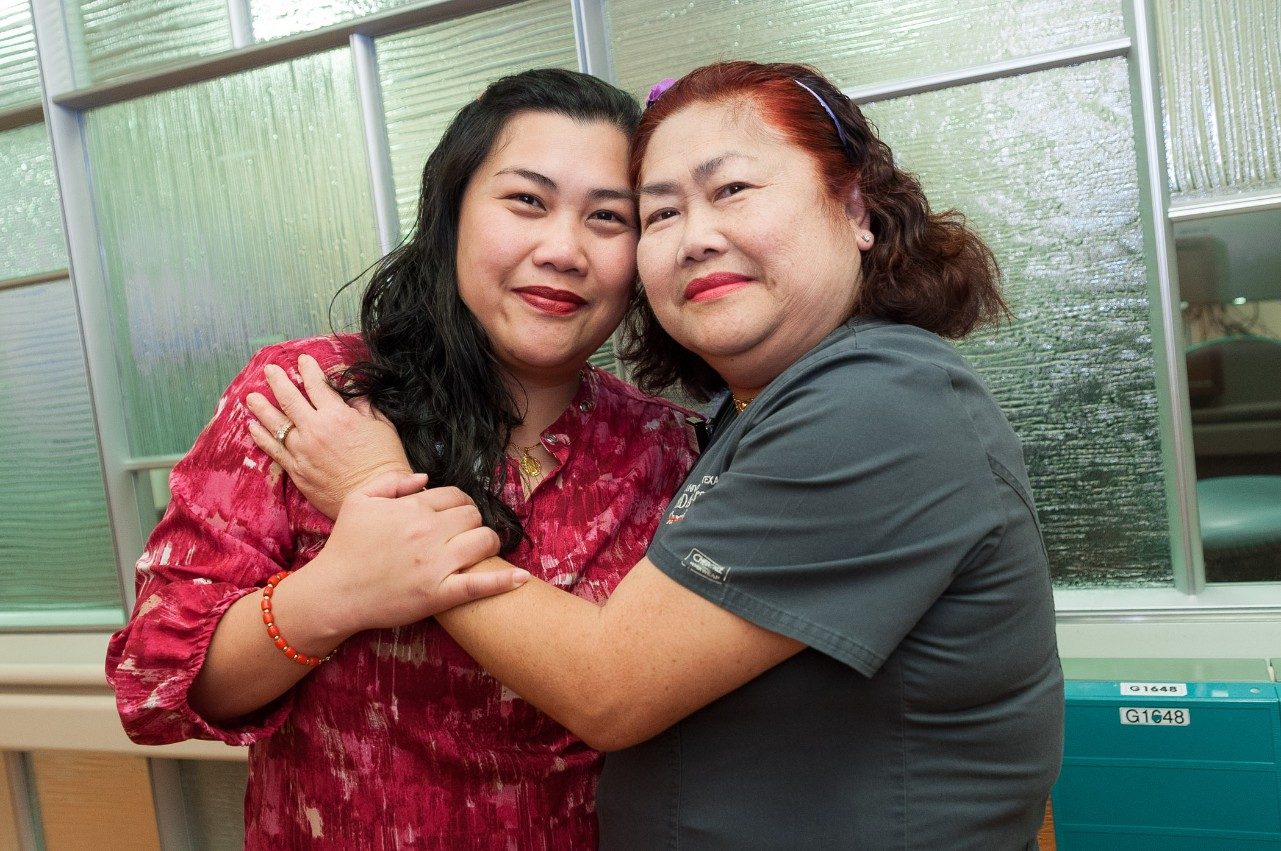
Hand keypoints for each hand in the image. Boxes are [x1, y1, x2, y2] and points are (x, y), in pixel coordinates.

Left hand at [247, 354, 411, 518]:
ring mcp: (302, 450)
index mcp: (338, 415)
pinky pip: (273, 449)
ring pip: (275, 423)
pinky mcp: (297, 470)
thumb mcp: (383, 427)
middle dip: (277, 381)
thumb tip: (353, 395)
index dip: (308, 369)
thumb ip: (365, 407)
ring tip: (251, 397)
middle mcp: (315, 429)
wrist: (376, 497)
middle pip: (289, 399)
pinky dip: (261, 436)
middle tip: (269, 370)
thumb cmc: (385, 462)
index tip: (302, 360)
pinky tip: (253, 427)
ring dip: (261, 407)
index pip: (317, 385)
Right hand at [304, 471, 519, 637]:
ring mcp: (436, 565)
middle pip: (474, 516)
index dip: (460, 504)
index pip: (456, 496)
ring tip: (483, 549)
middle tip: (466, 533)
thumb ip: (392, 482)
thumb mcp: (359, 501)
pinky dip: (505, 581)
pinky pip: (480, 585)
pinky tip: (522, 578)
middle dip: (473, 522)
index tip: (457, 515)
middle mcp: (428, 532)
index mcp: (412, 508)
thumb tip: (425, 477)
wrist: (333, 592)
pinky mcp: (439, 594)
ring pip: (484, 542)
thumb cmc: (344, 546)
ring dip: (489, 543)